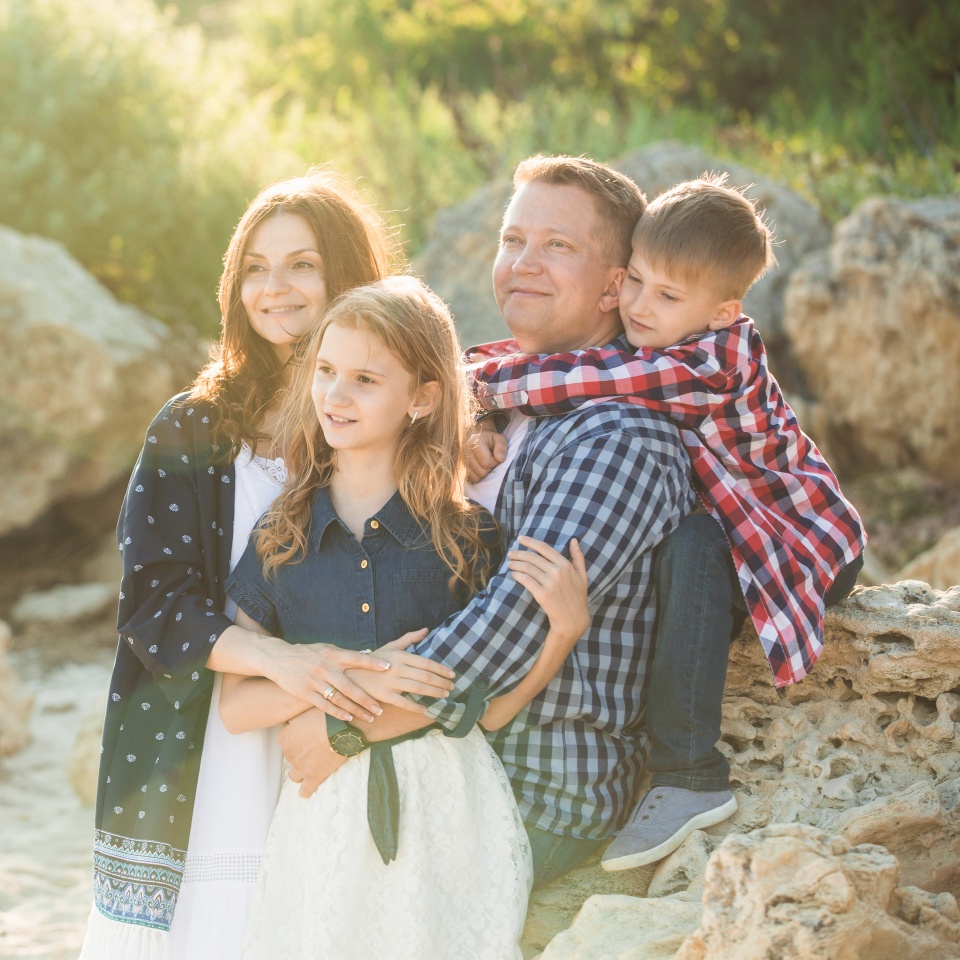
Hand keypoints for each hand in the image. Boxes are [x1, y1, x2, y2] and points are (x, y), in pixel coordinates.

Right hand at [263, 640, 392, 723]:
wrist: (278, 657)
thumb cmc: (307, 653)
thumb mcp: (326, 648)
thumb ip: (344, 654)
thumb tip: (367, 654)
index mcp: (332, 654)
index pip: (357, 658)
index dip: (372, 663)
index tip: (388, 667)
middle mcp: (325, 667)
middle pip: (350, 686)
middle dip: (366, 699)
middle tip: (380, 708)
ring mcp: (314, 681)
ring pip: (339, 699)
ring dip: (355, 709)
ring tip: (369, 717)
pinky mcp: (305, 692)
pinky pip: (324, 706)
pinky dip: (338, 713)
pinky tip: (349, 718)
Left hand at [279, 707, 347, 797]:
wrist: (343, 728)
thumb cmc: (327, 716)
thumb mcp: (307, 711)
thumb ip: (297, 718)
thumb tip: (293, 721)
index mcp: (285, 737)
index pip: (286, 739)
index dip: (296, 737)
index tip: (306, 735)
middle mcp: (289, 753)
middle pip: (290, 756)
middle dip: (300, 753)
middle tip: (313, 747)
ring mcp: (300, 767)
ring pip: (294, 775)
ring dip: (299, 772)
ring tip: (309, 767)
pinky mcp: (313, 777)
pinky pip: (305, 790)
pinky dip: (305, 791)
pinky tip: (306, 791)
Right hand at [346, 630, 455, 714]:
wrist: (350, 673)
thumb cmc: (373, 660)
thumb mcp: (391, 646)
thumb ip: (409, 639)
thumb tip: (426, 630)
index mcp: (400, 655)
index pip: (426, 662)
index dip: (441, 669)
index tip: (452, 674)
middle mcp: (397, 668)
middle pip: (425, 676)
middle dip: (441, 682)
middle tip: (452, 686)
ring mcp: (390, 682)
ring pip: (418, 688)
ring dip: (434, 692)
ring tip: (445, 695)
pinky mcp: (384, 695)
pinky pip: (403, 702)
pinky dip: (415, 706)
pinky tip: (425, 709)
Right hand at [466, 422, 507, 482]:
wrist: (476, 437)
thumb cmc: (490, 439)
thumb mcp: (499, 439)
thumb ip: (502, 447)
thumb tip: (500, 459)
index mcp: (474, 443)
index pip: (486, 463)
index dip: (494, 462)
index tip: (495, 456)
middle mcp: (464, 452)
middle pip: (481, 472)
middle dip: (489, 468)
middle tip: (491, 460)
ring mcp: (460, 461)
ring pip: (476, 477)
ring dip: (484, 473)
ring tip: (485, 463)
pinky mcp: (460, 468)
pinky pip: (471, 479)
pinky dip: (478, 476)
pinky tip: (480, 467)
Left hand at [508, 536, 588, 642]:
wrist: (573, 619)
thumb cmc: (578, 597)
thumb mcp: (582, 575)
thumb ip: (578, 557)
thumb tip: (573, 540)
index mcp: (565, 565)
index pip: (544, 548)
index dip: (530, 541)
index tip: (520, 538)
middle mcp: (557, 572)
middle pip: (532, 557)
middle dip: (519, 553)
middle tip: (510, 553)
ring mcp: (550, 583)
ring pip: (527, 568)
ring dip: (516, 564)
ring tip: (510, 564)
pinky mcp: (542, 595)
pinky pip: (526, 580)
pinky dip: (517, 575)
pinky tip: (514, 575)